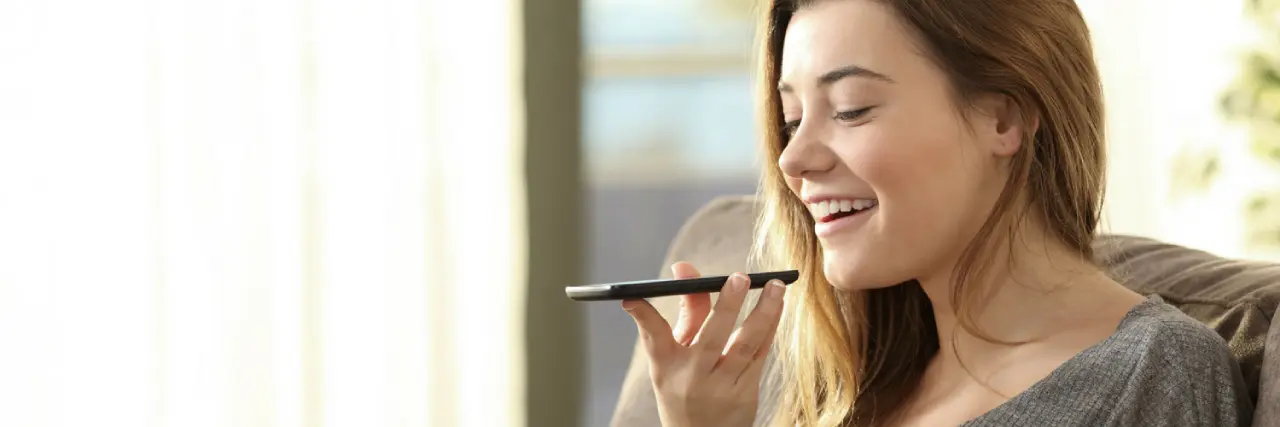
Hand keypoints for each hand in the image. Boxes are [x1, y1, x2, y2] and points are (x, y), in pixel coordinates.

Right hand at [622, 262, 787, 426]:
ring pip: (745, 346)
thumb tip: (685, 268)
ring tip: (774, 286)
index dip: (643, 315)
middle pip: (710, 338)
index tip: (632, 295)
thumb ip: (686, 311)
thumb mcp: (673, 356)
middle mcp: (693, 377)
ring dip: (763, 313)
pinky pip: (760, 355)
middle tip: (739, 277)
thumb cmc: (684, 387)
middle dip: (726, 306)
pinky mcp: (745, 393)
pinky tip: (778, 306)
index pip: (653, 336)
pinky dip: (770, 328)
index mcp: (667, 366)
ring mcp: (721, 388)